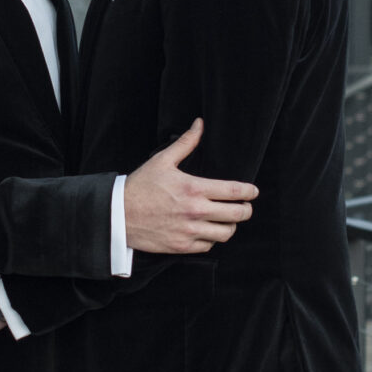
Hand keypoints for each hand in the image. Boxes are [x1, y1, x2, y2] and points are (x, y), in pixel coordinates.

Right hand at [123, 119, 256, 255]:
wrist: (118, 215)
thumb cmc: (140, 186)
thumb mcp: (162, 160)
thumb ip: (185, 143)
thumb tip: (199, 124)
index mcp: (194, 189)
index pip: (234, 192)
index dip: (249, 192)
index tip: (252, 191)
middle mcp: (195, 212)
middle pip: (237, 215)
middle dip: (246, 210)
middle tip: (244, 206)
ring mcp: (190, 231)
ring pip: (226, 233)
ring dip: (230, 226)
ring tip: (226, 219)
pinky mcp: (182, 246)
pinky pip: (209, 246)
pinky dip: (212, 239)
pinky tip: (207, 230)